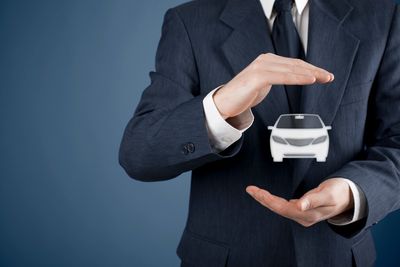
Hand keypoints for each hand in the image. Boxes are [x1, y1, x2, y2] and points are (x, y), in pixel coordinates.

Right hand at [213, 53, 333, 118]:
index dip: (311, 68)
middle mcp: (265, 60)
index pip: (294, 63)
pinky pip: (282, 76)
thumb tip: (290, 79)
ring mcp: (260, 67)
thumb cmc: (242, 95)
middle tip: (329, 76)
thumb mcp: (263, 84)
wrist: (224, 103)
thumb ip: (275, 78)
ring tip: (323, 78)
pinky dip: (297, 78)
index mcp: (267, 61)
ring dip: (310, 74)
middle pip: (295, 64)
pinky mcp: (257, 76)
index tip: (324, 74)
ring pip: (291, 69)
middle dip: (315, 70)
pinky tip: (309, 79)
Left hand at [246, 178, 353, 226]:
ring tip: (254, 191)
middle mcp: (303, 216)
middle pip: (277, 208)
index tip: (256, 191)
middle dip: (262, 199)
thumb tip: (299, 205)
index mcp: (307, 214)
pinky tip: (267, 197)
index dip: (267, 199)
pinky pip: (284, 206)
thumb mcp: (328, 194)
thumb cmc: (340, 193)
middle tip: (250, 189)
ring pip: (279, 208)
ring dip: (266, 200)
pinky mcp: (303, 209)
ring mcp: (302, 214)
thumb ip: (313, 199)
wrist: (350, 196)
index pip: (281, 207)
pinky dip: (274, 200)